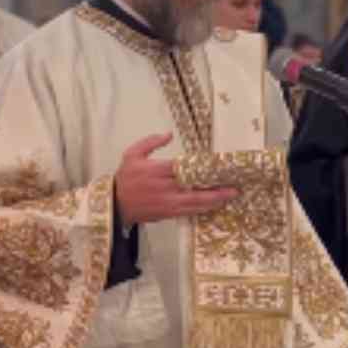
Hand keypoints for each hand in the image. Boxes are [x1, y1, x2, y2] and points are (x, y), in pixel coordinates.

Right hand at [115, 133, 238, 224]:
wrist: (114, 204)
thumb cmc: (125, 178)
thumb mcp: (132, 154)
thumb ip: (150, 142)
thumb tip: (169, 134)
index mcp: (156, 170)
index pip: (183, 168)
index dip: (202, 168)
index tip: (218, 166)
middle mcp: (163, 187)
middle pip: (194, 188)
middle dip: (215, 189)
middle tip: (234, 187)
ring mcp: (166, 202)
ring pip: (194, 202)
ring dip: (213, 200)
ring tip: (230, 196)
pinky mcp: (166, 213)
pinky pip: (188, 212)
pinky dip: (202, 209)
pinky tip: (214, 205)